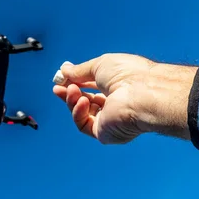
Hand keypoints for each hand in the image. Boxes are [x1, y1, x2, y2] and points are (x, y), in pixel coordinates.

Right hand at [52, 53, 197, 143]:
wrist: (142, 93)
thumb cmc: (128, 74)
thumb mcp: (100, 65)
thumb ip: (80, 70)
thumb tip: (64, 70)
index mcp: (119, 86)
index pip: (93, 86)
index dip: (76, 82)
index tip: (60, 78)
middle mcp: (116, 104)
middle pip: (86, 101)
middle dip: (70, 93)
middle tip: (56, 87)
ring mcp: (111, 120)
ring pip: (83, 113)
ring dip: (73, 101)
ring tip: (72, 91)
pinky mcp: (106, 133)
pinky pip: (84, 125)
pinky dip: (78, 113)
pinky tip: (82, 102)